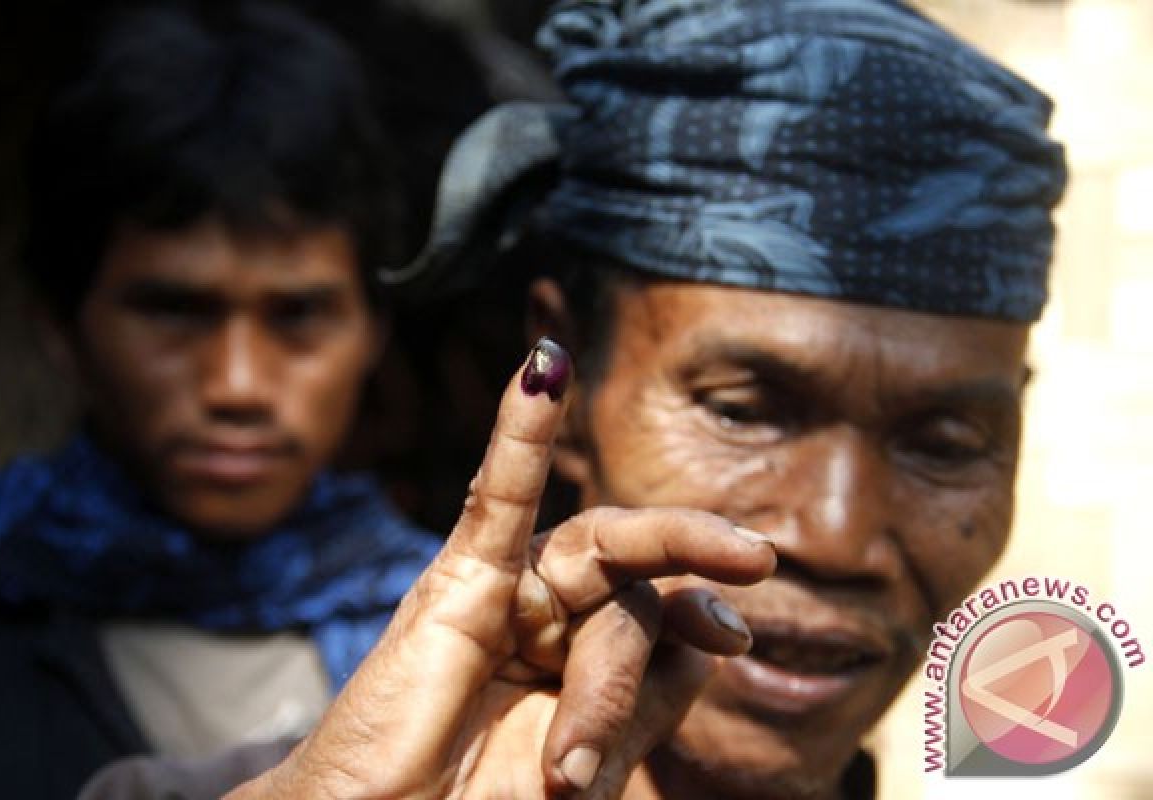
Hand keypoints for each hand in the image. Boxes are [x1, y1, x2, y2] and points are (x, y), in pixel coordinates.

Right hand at [227, 339, 774, 797]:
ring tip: (571, 755)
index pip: (663, 610)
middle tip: (666, 671)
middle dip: (646, 657)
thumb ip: (653, 695)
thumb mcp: (595, 765)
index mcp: (583, 660)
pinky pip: (500, 496)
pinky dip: (521, 430)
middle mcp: (551, 617)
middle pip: (635, 587)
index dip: (702, 616)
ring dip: (597, 659)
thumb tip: (718, 629)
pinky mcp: (453, 581)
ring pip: (595, 560)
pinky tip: (542, 370)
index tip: (736, 634)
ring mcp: (504, 592)